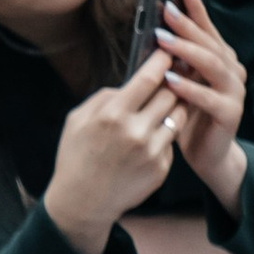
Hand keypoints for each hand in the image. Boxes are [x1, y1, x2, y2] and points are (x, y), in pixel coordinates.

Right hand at [44, 59, 178, 253]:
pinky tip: (154, 135)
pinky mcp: (161, 169)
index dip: (162, 61)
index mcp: (112, 115)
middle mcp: (135, 132)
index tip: (169, 51)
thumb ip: (105, 97)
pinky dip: (165, 134)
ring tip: (169, 101)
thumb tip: (130, 84)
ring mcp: (151, 152)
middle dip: (174, 82)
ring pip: (177, 117)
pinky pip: (171, 141)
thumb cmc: (76, 157)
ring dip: (175, 106)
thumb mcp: (77, 120)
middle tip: (176, 73)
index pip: (149, 78)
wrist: (82, 202)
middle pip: (170, 94)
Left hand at [158, 0, 248, 210]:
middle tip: (165, 11)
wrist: (208, 155)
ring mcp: (234, 91)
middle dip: (187, 24)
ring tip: (164, 40)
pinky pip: (209, 97)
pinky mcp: (230, 113)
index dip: (195, 7)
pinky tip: (171, 80)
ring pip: (212, 65)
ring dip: (187, 51)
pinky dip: (189, 88)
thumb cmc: (190, 115)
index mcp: (220, 58)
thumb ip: (174, 59)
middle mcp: (232, 70)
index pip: (206, 27)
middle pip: (209, 42)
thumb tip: (155, 28)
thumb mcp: (180, 81)